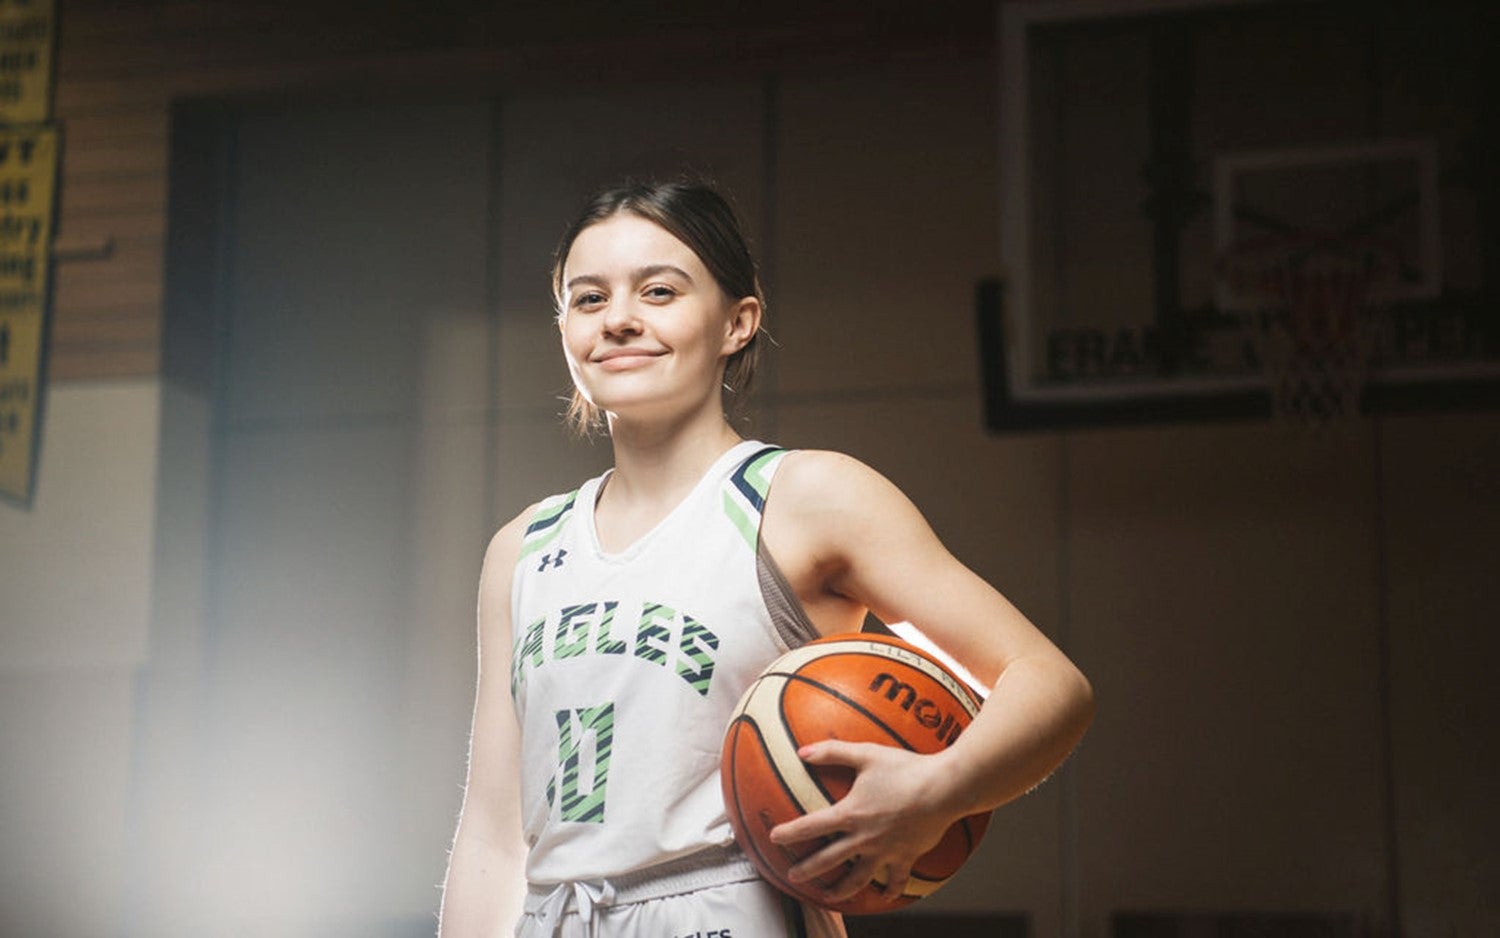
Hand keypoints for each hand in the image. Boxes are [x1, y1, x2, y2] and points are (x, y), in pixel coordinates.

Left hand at [767, 740, 963, 904]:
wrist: (945, 788)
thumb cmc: (906, 768)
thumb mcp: (866, 754)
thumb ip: (832, 752)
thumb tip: (802, 751)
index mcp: (850, 814)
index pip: (811, 827)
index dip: (789, 833)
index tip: (774, 837)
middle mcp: (864, 838)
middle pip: (828, 860)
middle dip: (807, 869)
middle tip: (792, 876)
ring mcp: (885, 851)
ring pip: (858, 879)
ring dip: (841, 889)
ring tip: (830, 896)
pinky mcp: (906, 856)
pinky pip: (896, 880)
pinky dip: (889, 889)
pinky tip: (884, 896)